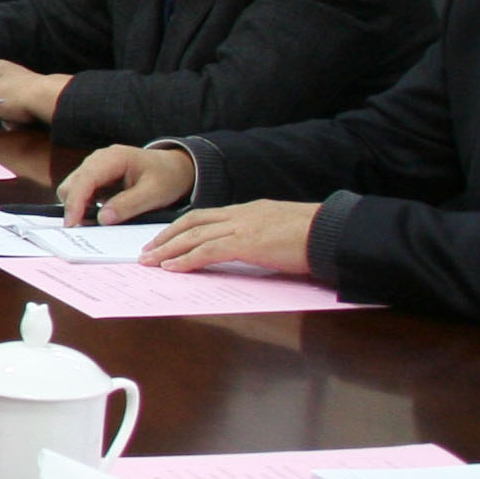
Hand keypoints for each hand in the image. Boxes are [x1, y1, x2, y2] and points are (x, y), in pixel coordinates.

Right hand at [57, 143, 195, 224]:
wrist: (173, 168)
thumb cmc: (167, 177)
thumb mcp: (155, 194)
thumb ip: (129, 205)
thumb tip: (102, 219)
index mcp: (113, 158)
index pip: (85, 179)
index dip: (75, 202)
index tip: (72, 224)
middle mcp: (98, 159)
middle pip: (71, 184)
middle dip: (73, 207)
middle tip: (85, 229)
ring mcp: (94, 168)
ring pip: (72, 189)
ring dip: (77, 208)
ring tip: (94, 223)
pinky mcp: (95, 178)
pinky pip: (80, 193)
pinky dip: (83, 207)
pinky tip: (97, 216)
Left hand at [144, 201, 321, 276]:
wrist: (332, 232)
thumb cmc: (315, 236)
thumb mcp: (280, 231)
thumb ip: (260, 237)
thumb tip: (249, 250)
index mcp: (249, 210)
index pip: (206, 216)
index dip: (182, 227)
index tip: (166, 239)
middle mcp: (241, 214)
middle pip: (192, 222)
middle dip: (166, 237)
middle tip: (147, 251)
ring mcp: (242, 226)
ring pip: (194, 236)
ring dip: (168, 249)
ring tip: (150, 261)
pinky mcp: (247, 243)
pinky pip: (207, 250)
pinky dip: (186, 259)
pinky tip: (171, 268)